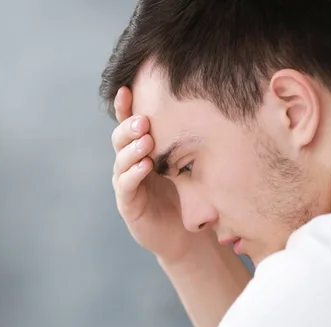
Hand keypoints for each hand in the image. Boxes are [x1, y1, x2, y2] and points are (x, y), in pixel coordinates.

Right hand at [111, 87, 212, 261]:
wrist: (186, 235)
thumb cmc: (188, 196)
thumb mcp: (189, 165)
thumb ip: (188, 143)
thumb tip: (209, 106)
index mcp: (142, 150)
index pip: (130, 124)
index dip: (124, 107)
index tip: (126, 87)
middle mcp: (130, 164)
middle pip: (120, 138)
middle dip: (130, 127)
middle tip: (143, 120)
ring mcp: (127, 183)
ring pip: (121, 160)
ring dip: (132, 148)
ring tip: (145, 139)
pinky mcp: (128, 204)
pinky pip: (126, 185)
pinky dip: (133, 174)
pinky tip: (144, 166)